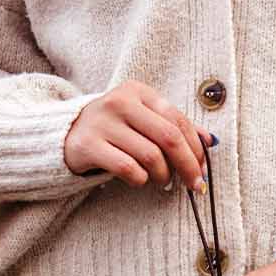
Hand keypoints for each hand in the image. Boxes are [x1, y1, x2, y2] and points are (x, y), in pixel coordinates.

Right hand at [64, 80, 211, 192]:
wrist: (65, 134)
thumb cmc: (113, 128)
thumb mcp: (142, 118)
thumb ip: (173, 126)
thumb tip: (210, 142)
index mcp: (138, 91)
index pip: (178, 119)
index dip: (196, 148)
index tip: (203, 169)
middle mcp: (120, 102)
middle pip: (169, 137)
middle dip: (188, 165)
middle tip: (194, 184)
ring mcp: (102, 123)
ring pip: (150, 155)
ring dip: (163, 175)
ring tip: (162, 181)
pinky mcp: (88, 145)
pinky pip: (127, 168)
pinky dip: (140, 179)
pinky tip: (139, 180)